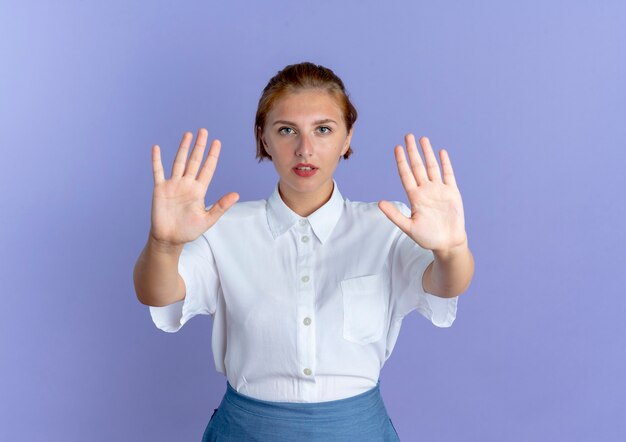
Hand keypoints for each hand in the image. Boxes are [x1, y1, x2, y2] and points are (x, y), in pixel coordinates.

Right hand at [149, 128, 238, 247]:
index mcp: (199, 190)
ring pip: (179, 162)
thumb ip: (221, 206)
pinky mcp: (160, 189)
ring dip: (183, 148)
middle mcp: (187, 184)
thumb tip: (236, 194)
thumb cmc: (189, 231)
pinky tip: (157, 148)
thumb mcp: (208, 219)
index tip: (217, 142)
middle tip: (203, 131)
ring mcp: (173, 185)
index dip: (212, 156)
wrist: (169, 239)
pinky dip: (157, 160)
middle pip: (194, 161)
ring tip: (188, 134)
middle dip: (199, 146)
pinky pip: (158, 171)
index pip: (207, 168)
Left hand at [378, 134, 466, 253]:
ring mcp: (439, 190)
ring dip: (427, 153)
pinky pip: (448, 174)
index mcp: (415, 197)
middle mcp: (426, 190)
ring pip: (432, 167)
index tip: (397, 148)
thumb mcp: (408, 227)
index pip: (406, 174)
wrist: (447, 243)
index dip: (401, 161)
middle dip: (413, 151)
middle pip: (418, 166)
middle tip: (408, 136)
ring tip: (423, 139)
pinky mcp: (452, 192)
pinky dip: (445, 163)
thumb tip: (379, 203)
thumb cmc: (427, 238)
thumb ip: (394, 214)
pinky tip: (441, 152)